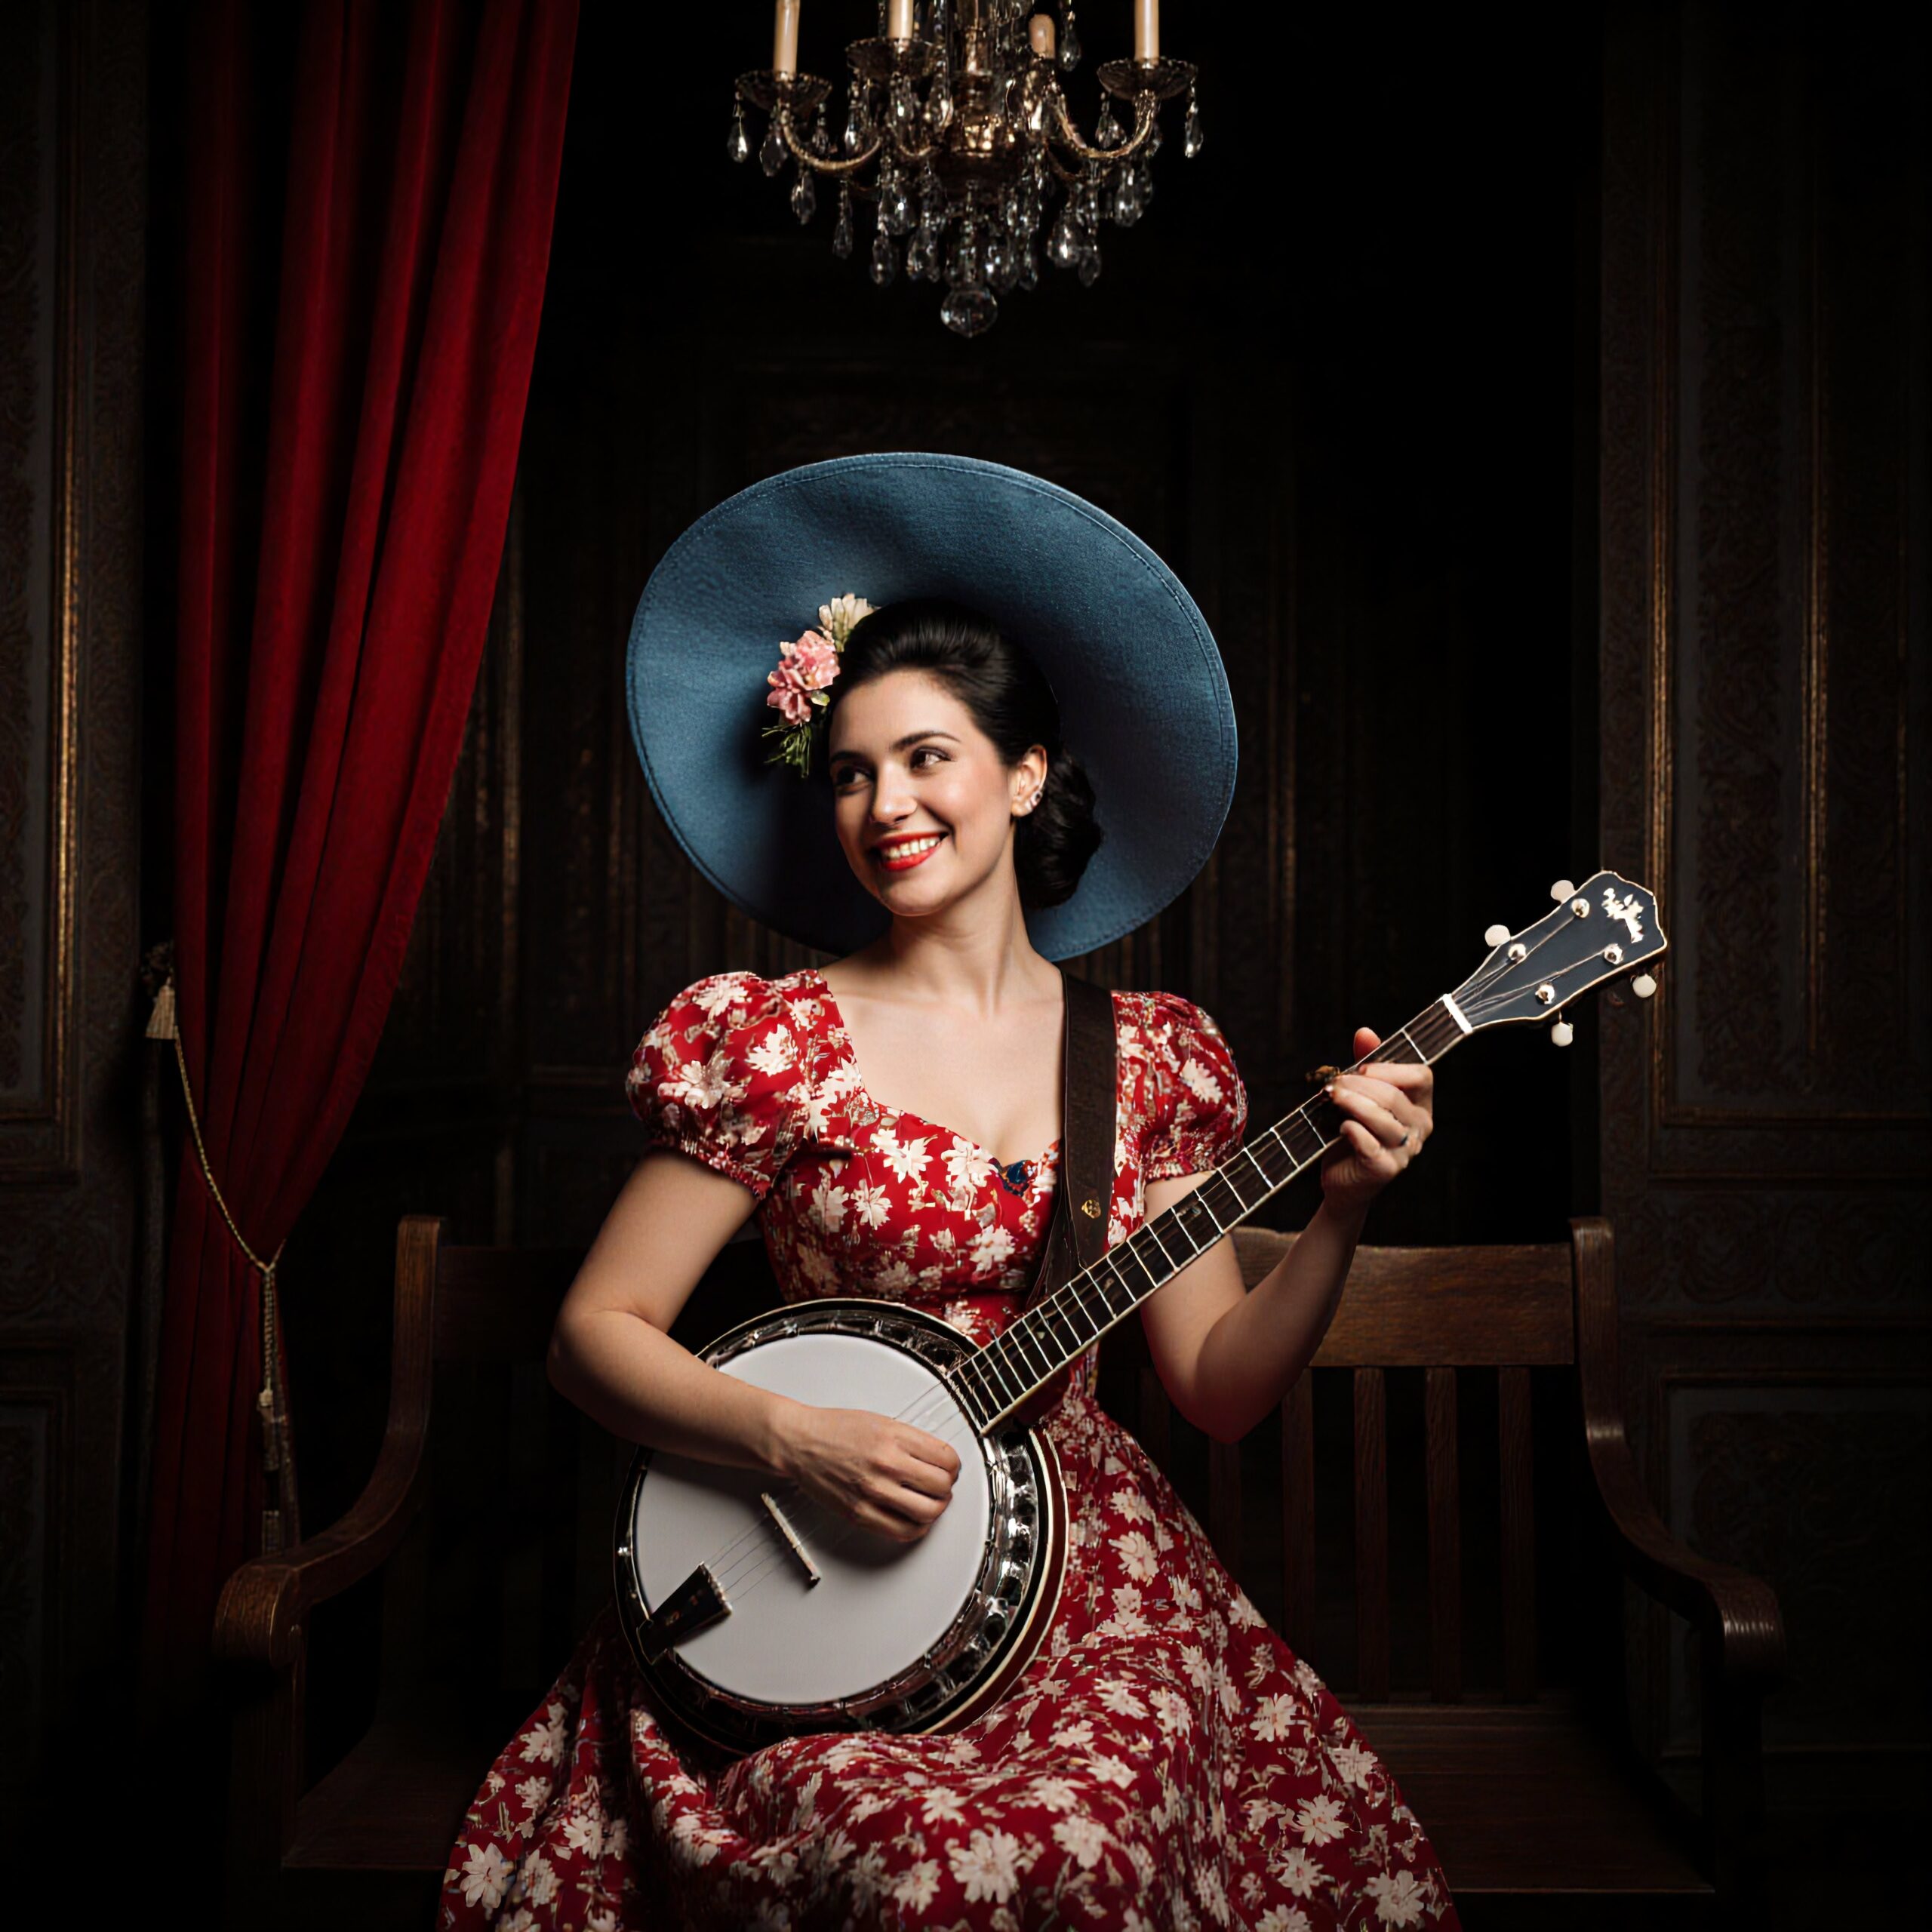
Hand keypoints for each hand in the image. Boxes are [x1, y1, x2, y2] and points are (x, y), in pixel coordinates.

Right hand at [771, 1402, 961, 1543]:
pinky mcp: (860, 1514)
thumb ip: (911, 1440)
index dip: (954, 1465)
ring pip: (928, 1512)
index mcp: (894, 1437)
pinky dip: (917, 1528)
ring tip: (931, 1502)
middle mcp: (886, 1464)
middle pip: (942, 1486)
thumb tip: (938, 1458)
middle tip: (942, 1485)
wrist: (799, 1442)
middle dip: (947, 1487)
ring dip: (936, 1508)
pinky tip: (915, 1519)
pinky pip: (902, 1531)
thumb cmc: (834, 1429)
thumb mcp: (880, 1421)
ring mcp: (873, 1491)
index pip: (946, 1459)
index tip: (950, 1468)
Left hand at [1319, 1026, 1434, 1219]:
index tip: (1361, 1069)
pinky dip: (1350, 1130)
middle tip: (1334, 1085)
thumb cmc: (1354, 1133)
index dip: (1390, 1069)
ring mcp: (1405, 1152)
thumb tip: (1364, 1032)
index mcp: (1420, 1106)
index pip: (1422, 1076)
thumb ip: (1366, 1065)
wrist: (1344, 1182)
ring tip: (1332, 1098)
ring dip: (1351, 1103)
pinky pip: (1368, 1143)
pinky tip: (1339, 1127)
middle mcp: (1419, 1129)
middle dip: (1360, 1085)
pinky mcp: (1384, 1169)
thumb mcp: (1361, 1096)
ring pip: (1382, 1118)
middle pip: (1394, 1096)